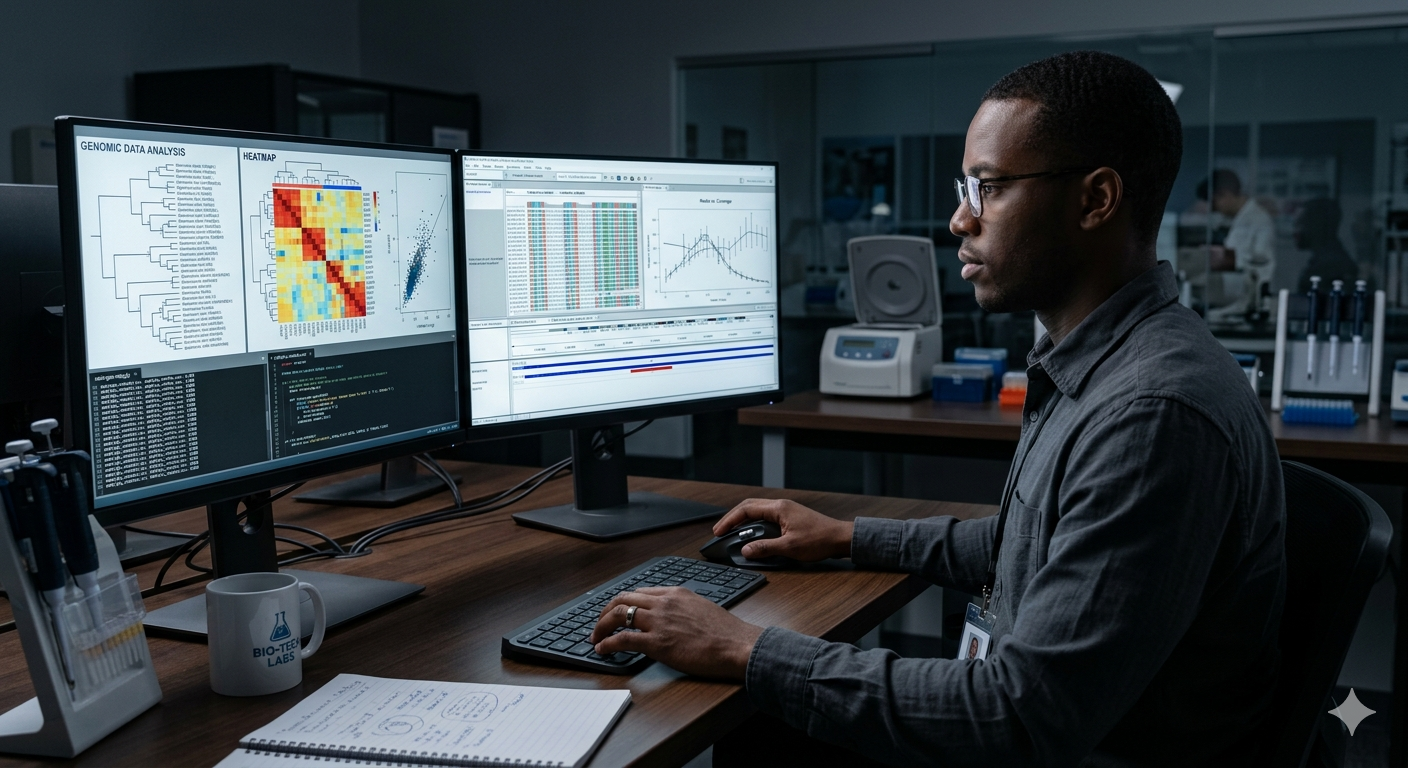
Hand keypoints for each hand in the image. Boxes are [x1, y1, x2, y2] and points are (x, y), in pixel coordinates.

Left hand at [589, 587, 762, 679]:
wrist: (737, 645)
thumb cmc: (726, 633)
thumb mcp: (702, 608)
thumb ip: (683, 609)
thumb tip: (672, 619)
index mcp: (676, 593)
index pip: (640, 592)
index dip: (623, 602)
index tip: (616, 611)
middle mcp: (664, 602)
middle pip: (623, 598)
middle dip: (606, 611)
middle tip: (599, 623)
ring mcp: (659, 621)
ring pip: (619, 614)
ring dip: (601, 625)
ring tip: (595, 637)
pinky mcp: (657, 643)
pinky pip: (623, 639)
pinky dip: (608, 643)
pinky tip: (602, 649)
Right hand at [713, 498, 852, 561]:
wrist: (840, 538)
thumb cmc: (820, 539)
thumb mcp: (790, 547)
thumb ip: (765, 548)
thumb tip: (746, 550)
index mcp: (778, 508)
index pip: (746, 509)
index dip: (729, 520)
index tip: (719, 531)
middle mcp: (780, 506)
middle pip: (749, 507)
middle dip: (732, 518)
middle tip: (720, 531)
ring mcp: (785, 511)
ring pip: (757, 512)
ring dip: (743, 521)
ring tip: (732, 533)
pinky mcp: (789, 518)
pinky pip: (766, 518)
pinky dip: (754, 525)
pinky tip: (752, 535)